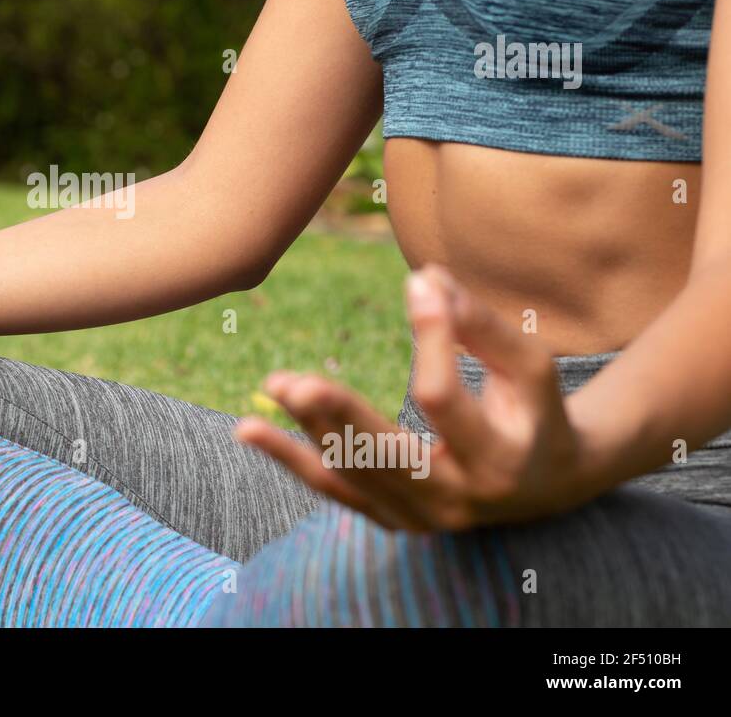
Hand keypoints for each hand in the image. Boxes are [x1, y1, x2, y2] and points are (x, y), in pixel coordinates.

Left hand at [237, 265, 594, 530]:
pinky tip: (249, 429)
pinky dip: (290, 459)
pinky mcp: (392, 520)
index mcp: (500, 460)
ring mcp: (422, 518)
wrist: (548, 485)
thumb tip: (424, 277)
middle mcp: (458, 501)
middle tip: (296, 383)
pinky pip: (334, 489)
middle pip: (385, 457)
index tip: (418, 286)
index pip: (442, 398)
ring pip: (351, 473)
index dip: (429, 340)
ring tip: (274, 385)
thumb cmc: (536, 410)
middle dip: (339, 418)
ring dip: (304, 430)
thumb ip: (480, 324)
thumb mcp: (528, 367)